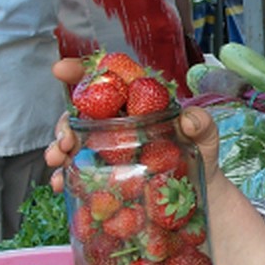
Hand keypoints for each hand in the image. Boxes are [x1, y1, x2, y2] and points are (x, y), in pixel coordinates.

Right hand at [44, 58, 222, 193]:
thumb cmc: (202, 158)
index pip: (109, 81)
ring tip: (57, 159)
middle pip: (83, 115)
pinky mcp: (106, 176)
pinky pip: (79, 174)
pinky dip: (63, 177)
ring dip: (59, 148)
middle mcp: (120, 124)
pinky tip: (59, 183)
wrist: (202, 196)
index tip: (62, 69)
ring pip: (75, 142)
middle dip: (65, 122)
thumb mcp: (206, 137)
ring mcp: (110, 150)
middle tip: (65, 138)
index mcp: (139, 105)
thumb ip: (202, 124)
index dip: (83, 71)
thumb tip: (188, 119)